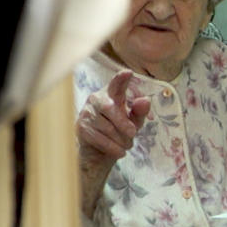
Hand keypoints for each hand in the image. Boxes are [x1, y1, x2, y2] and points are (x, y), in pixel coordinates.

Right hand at [76, 69, 150, 215]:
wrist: (100, 153)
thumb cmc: (119, 132)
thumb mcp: (134, 122)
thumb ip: (140, 112)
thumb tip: (145, 100)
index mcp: (111, 94)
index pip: (116, 85)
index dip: (121, 79)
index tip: (128, 73)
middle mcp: (96, 99)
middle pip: (111, 108)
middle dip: (124, 124)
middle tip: (133, 133)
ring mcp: (86, 113)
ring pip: (107, 127)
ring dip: (121, 140)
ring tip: (126, 145)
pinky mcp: (81, 128)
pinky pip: (100, 139)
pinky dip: (113, 148)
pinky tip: (119, 152)